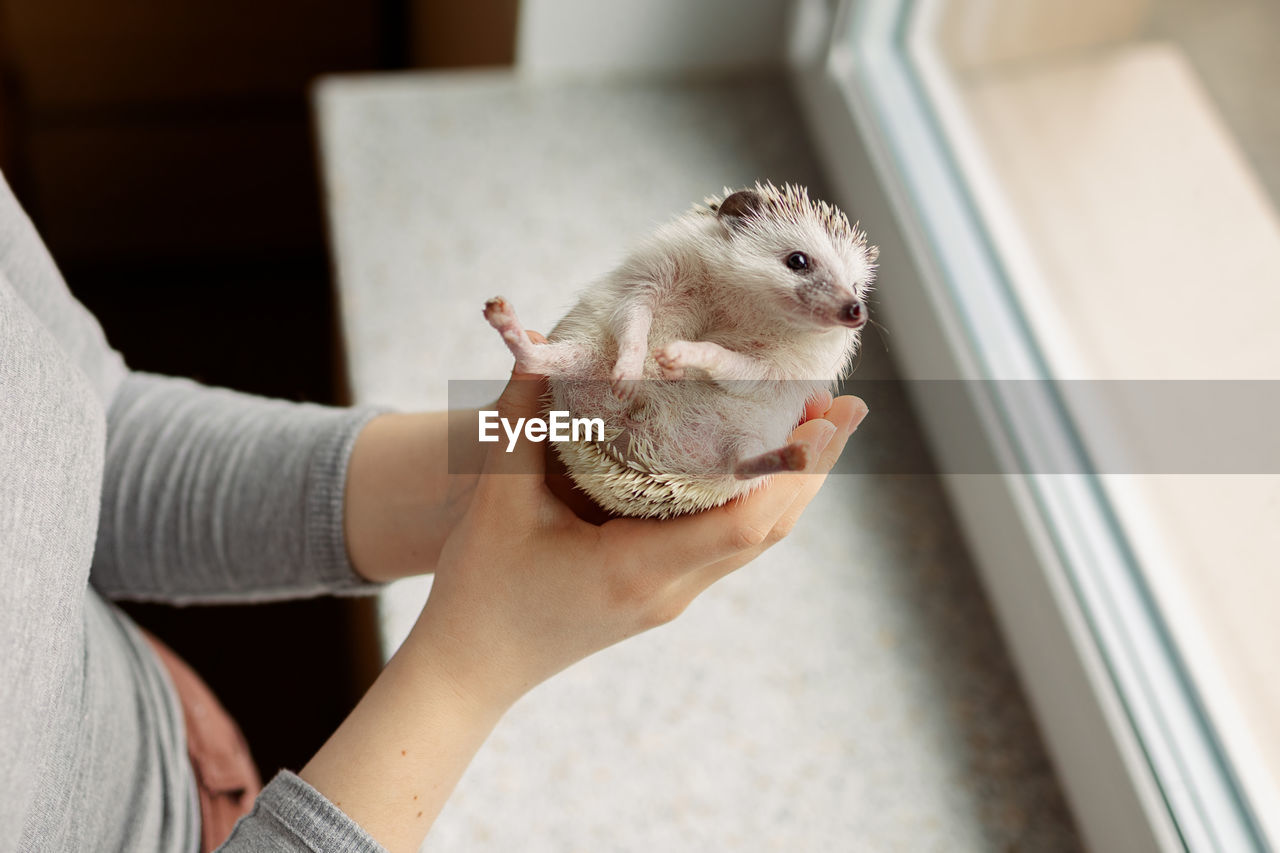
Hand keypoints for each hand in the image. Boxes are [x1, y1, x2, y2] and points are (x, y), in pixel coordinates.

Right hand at [304, 335, 865, 852]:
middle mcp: (670, 589)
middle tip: (846, 406)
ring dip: (793, 484)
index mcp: (638, 567)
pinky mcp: (660, 595)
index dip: (794, 467)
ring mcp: (670, 597)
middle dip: (814, 467)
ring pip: (756, 540)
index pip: (746, 520)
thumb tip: (540, 347)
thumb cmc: (480, 586)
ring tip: (818, 428)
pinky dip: (759, 501)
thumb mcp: (497, 498)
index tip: (826, 417)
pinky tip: (759, 464)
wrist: (472, 666)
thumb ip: (523, 419)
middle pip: (770, 528)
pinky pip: (729, 544)